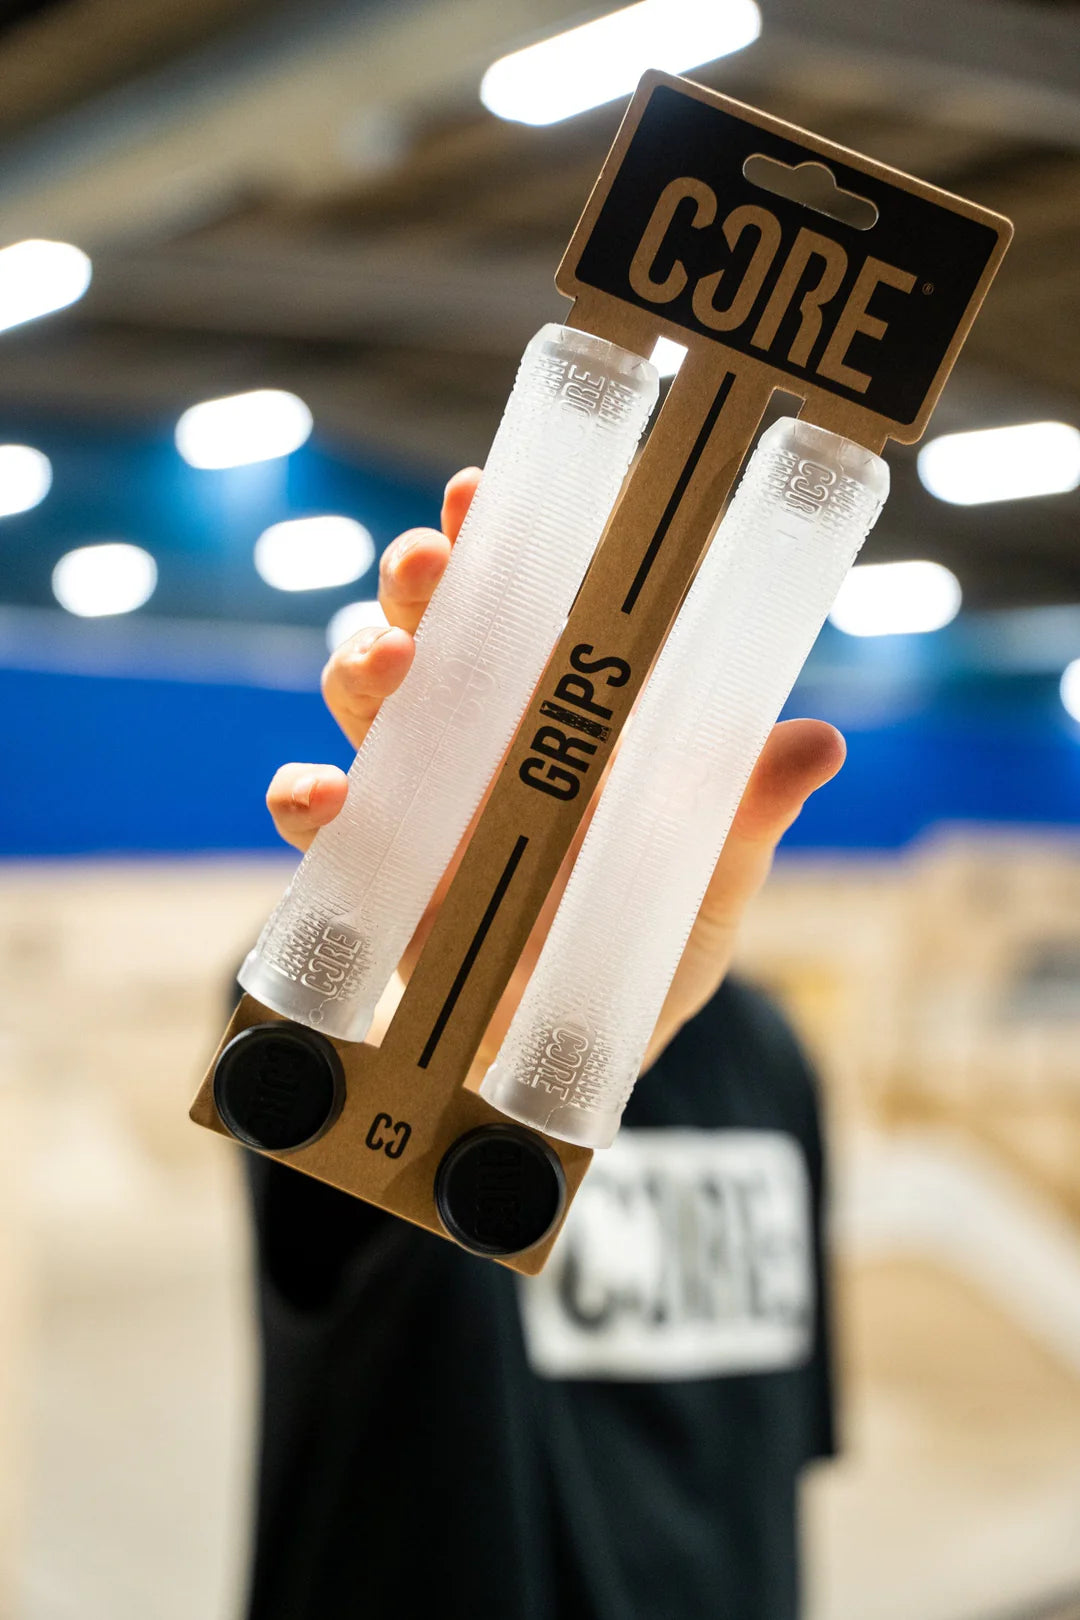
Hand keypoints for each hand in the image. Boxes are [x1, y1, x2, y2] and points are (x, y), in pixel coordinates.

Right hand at [266, 468, 845, 1072]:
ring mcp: (422, 791)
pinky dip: (308, 796)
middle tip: (435, 560)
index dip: (510, 533)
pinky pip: (320, 817)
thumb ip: (742, 813)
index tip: (489, 489)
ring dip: (364, 662)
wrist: (579, 1053)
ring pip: (370, 695)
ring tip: (389, 663)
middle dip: (425, 578)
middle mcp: (487, 728)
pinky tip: (325, 793)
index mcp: (567, 705)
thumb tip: (814, 745)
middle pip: (439, 623)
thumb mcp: (708, 878)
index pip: (536, 595)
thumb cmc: (650, 938)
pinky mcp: (372, 865)